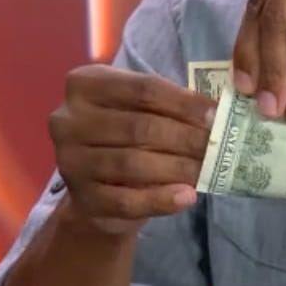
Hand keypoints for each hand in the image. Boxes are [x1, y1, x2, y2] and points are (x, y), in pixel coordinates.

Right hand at [48, 65, 216, 234]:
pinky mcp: (82, 198)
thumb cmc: (126, 136)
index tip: (215, 114)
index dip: (183, 102)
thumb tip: (215, 111)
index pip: (143, 89)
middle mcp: (68, 119)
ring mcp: (70, 160)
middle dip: (185, 137)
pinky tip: (187, 196)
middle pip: (139, 126)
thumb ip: (170, 105)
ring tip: (206, 169)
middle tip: (216, 145)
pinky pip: (126, 200)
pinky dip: (161, 199)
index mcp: (85, 84)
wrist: (98, 189)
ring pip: (133, 163)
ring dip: (177, 167)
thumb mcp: (141, 109)